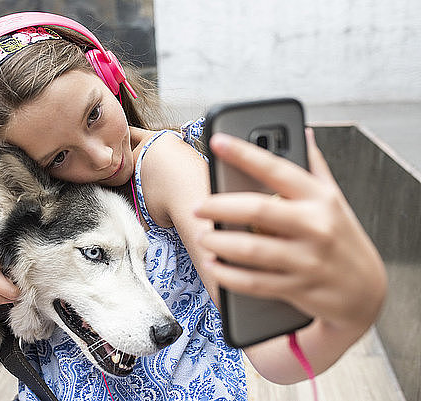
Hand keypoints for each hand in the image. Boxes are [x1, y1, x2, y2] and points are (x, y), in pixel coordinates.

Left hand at [195, 128, 385, 331]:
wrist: (366, 292)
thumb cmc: (343, 238)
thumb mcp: (335, 199)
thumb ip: (315, 166)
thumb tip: (303, 132)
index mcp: (320, 198)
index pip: (277, 169)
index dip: (245, 153)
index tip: (218, 141)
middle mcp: (316, 226)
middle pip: (258, 210)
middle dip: (220, 207)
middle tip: (198, 207)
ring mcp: (307, 260)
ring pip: (252, 250)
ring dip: (220, 243)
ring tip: (203, 238)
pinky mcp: (298, 288)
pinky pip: (255, 282)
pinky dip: (229, 275)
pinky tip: (215, 266)